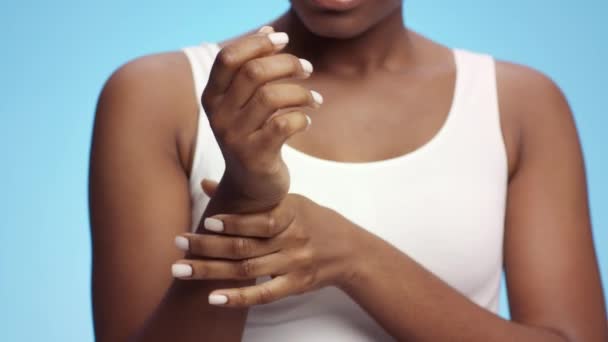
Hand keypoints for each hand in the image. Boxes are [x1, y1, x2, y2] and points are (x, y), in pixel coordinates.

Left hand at [172, 179, 360, 306]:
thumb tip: (204, 183)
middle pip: (245, 246)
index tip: (206, 222)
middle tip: (178, 244)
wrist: (350, 250)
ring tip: (181, 269)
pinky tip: (213, 298)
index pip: (260, 220)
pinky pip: (264, 295)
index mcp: (291, 214)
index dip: (233, 222)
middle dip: (208, 246)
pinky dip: (238, 298)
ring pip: (248, 270)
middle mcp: (292, 239)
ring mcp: (294, 264)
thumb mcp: (288, 200)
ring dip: (211, 271)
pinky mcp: (296, 285)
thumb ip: (248, 197)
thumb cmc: (313, 219)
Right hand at [202, 26, 321, 209]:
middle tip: (307, 69)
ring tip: (314, 99)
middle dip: (287, 64)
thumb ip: (253, 68)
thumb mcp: (245, 103)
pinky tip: (307, 120)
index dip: (257, 44)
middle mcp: (218, 116)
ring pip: (272, 97)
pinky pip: (285, 124)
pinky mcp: (256, 156)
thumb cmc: (253, 136)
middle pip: (254, 73)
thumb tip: (271, 31)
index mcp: (212, 97)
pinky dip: (302, 117)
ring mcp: (235, 138)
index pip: (228, 57)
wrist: (251, 188)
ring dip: (301, 92)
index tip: (284, 41)